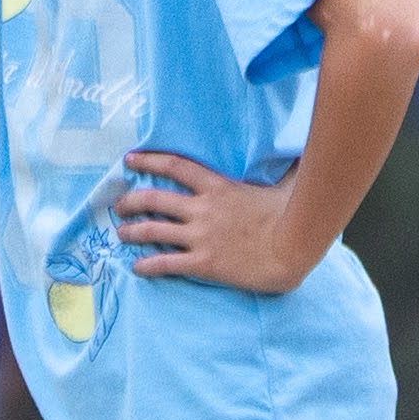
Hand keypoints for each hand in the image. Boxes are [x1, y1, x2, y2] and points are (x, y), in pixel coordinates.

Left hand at [116, 149, 313, 295]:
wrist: (295, 248)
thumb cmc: (294, 215)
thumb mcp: (284, 183)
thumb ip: (282, 167)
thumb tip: (300, 151)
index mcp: (218, 187)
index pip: (175, 167)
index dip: (149, 160)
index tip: (129, 160)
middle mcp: (202, 209)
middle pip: (153, 199)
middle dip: (130, 202)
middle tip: (119, 206)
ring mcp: (200, 236)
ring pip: (152, 231)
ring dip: (131, 232)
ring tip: (121, 233)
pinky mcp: (202, 262)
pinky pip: (165, 263)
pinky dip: (146, 265)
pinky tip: (136, 268)